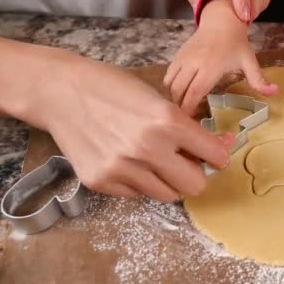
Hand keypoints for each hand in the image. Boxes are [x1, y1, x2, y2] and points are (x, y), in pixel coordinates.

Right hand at [41, 52, 233, 201]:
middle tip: (185, 162)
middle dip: (194, 174)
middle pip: (195, 186)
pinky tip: (127, 161)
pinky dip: (140, 182)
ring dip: (167, 181)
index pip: (215, 156)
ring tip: (153, 160)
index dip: (218, 156)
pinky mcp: (102, 182)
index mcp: (167, 121)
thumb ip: (189, 128)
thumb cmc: (114, 89)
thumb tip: (222, 147)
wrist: (61, 92)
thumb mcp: (159, 100)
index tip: (215, 155)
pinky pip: (137, 195)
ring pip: (167, 195)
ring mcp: (122, 168)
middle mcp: (147, 148)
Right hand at [164, 0, 277, 116]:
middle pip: (179, 91)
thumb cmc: (236, 44)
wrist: (221, 21)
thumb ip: (259, 80)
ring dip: (174, 98)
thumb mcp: (250, 62)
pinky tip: (179, 95)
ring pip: (170, 84)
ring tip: (183, 110)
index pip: (195, 92)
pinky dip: (170, 88)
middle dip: (180, 107)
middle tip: (186, 122)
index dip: (189, 108)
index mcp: (211, 66)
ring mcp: (183, 58)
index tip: (190, 122)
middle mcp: (194, 62)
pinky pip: (168, 75)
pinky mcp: (177, 56)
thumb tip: (274, 93)